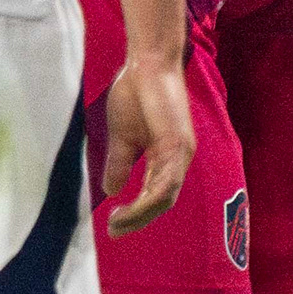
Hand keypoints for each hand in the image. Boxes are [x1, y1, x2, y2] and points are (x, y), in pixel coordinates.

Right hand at [101, 57, 195, 234]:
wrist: (146, 63)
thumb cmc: (135, 93)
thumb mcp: (121, 137)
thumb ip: (119, 164)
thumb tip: (111, 190)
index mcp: (167, 157)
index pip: (156, 195)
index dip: (136, 213)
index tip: (113, 224)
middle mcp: (178, 158)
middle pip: (163, 201)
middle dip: (137, 220)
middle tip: (113, 230)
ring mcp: (181, 152)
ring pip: (165, 196)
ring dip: (140, 214)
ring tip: (116, 224)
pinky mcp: (177, 144)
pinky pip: (166, 182)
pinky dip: (148, 199)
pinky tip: (128, 207)